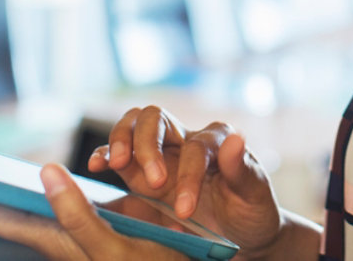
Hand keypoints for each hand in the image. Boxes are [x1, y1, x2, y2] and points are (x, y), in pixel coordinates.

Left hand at [0, 164, 181, 260]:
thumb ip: (78, 215)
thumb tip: (43, 171)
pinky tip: (31, 180)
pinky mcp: (94, 226)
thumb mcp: (113, 248)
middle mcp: (56, 235)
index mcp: (55, 240)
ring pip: (21, 208)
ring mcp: (73, 232)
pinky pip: (51, 203)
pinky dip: (32, 187)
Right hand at [89, 107, 284, 256]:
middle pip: (156, 118)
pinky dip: (105, 152)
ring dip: (122, 140)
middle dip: (148, 145)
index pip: (195, 148)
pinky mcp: (143, 172)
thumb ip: (242, 170)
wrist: (241, 235)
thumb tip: (236, 138)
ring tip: (116, 163)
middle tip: (154, 183)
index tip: (185, 211)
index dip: (188, 176)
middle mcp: (186, 140)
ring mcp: (162, 154)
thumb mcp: (255, 196)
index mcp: (217, 140)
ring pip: (134, 125)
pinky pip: (119, 154)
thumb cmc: (252, 213)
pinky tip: (97, 164)